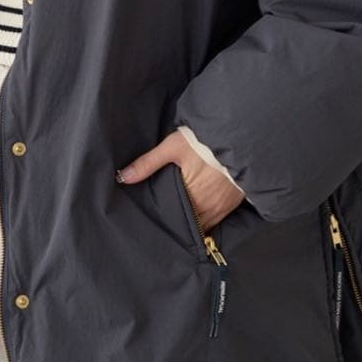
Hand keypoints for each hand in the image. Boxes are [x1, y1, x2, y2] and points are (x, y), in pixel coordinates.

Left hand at [115, 130, 244, 235]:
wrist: (238, 137)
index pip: (174, 217)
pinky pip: (217, 220)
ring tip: (180, 219)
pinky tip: (199, 213)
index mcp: (191, 196)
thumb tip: (123, 177)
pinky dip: (207, 218)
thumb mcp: (172, 147)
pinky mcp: (232, 203)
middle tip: (165, 220)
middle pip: (189, 223)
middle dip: (178, 223)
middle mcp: (207, 207)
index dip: (165, 220)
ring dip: (193, 222)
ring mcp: (222, 207)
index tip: (156, 220)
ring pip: (203, 224)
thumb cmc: (203, 141)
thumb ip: (147, 164)